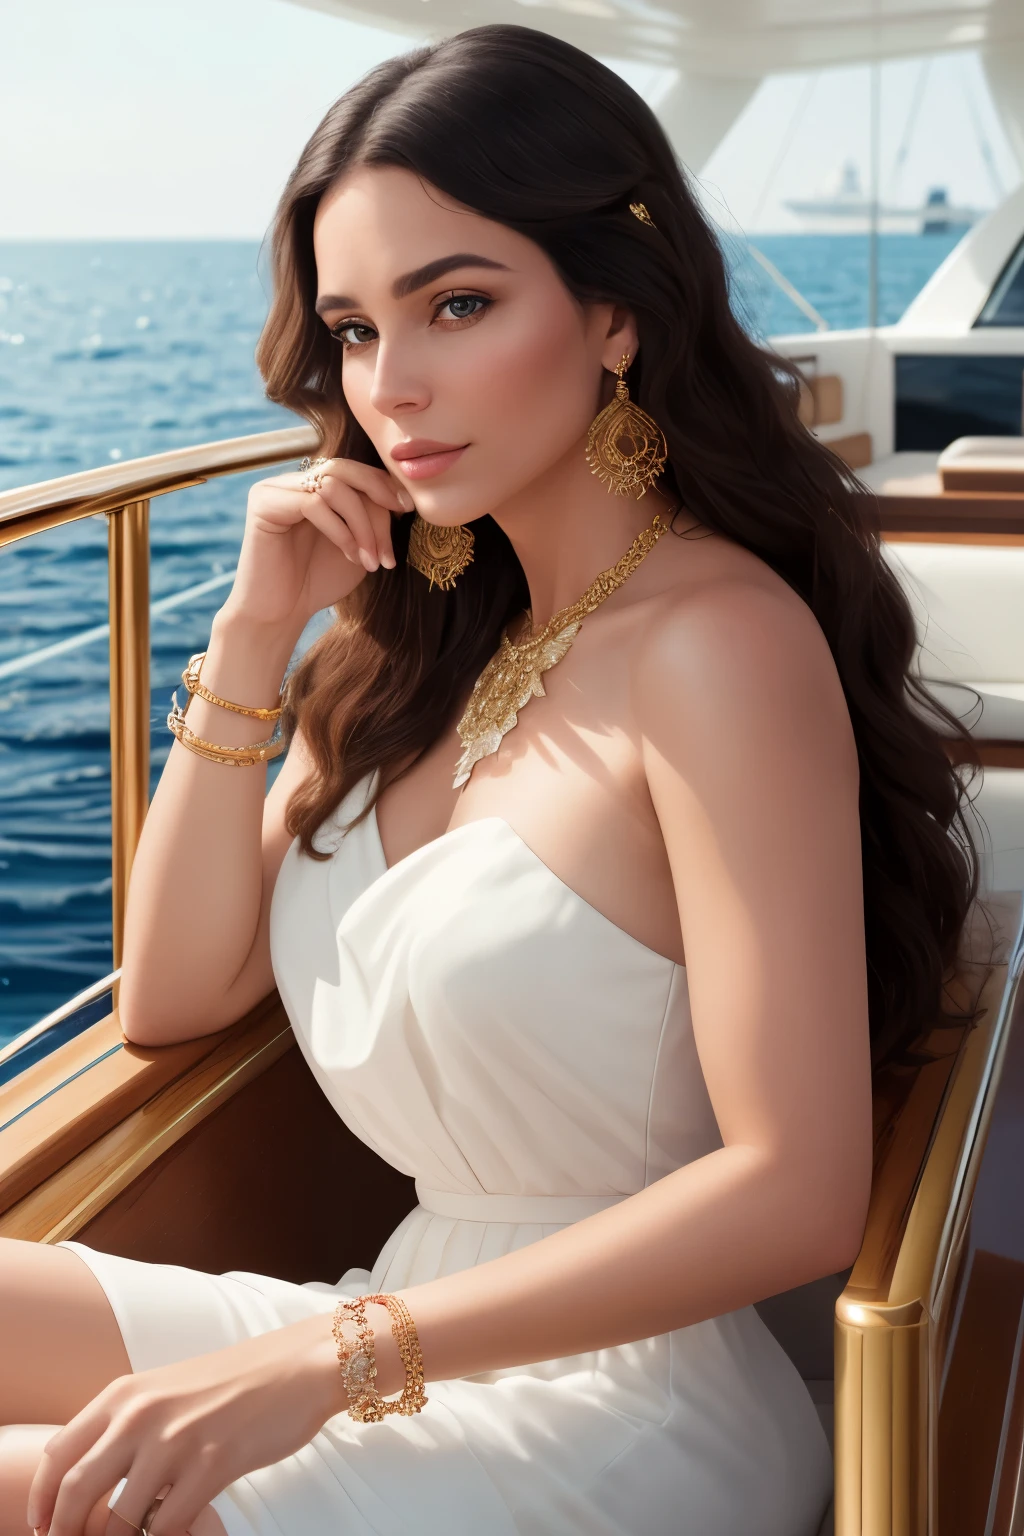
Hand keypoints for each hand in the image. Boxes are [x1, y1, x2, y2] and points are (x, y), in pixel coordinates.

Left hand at [24, 1310, 400, 1535]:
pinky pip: (163, 1528)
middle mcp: (140, 1414)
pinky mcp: (211, 1466)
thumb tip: (83, 1476)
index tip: (45, 1527)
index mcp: (124, 1394)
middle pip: (73, 1493)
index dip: (41, 1501)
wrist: (296, 1367)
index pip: (56, 1455)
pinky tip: (173, 1532)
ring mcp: (175, 1441)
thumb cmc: (234, 1383)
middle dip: (66, 1531)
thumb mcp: (166, 1391)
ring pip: (115, 1521)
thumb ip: (125, 1424)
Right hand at [224, 457, 414, 632]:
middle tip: (400, 519)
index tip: (408, 509)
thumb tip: (403, 496)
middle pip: (344, 468)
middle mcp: (294, 482)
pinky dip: (340, 530)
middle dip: (378, 496)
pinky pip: (313, 503)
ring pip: (333, 485)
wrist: (282, 614)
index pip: (354, 471)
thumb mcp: (359, 544)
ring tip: (370, 560)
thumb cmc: (319, 582)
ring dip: (362, 524)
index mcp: (315, 487)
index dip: (384, 485)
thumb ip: (373, 517)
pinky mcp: (263, 503)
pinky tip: (351, 556)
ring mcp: (276, 489)